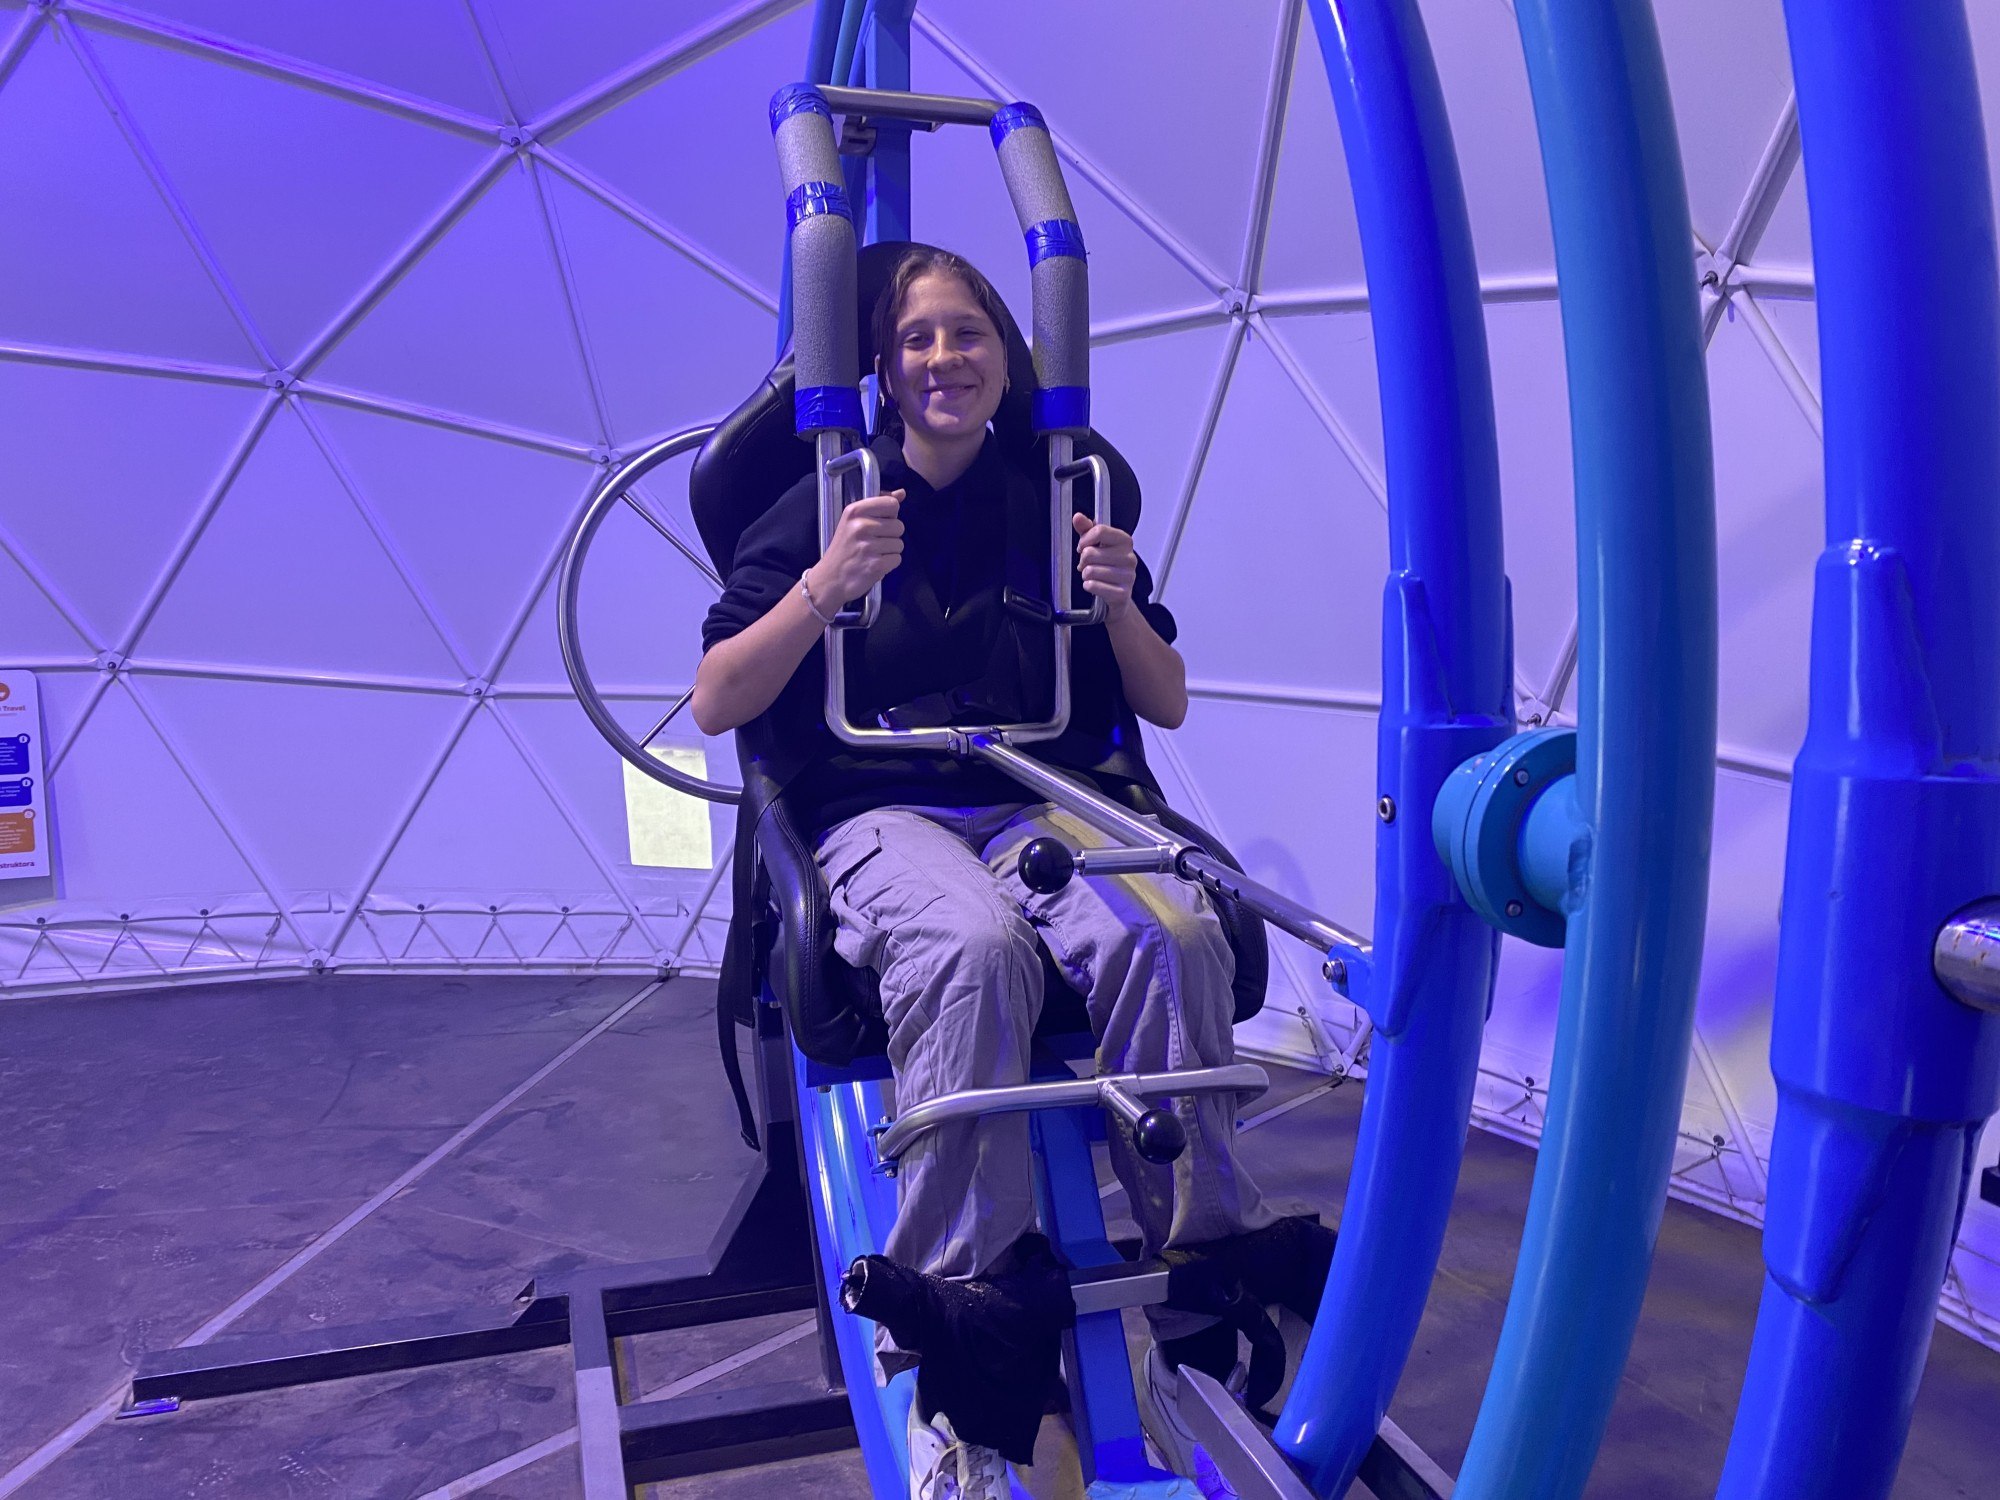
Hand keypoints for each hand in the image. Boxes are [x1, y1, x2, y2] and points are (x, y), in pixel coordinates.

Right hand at [807, 490, 904, 607]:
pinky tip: (874, 564)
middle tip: (873, 543)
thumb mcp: (854, 521)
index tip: (878, 524)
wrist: (829, 579)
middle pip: (899, 525)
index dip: (890, 515)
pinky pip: (897, 559)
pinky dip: (889, 564)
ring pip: (899, 544)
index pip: (892, 504)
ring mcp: (868, 547)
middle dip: (890, 536)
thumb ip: (879, 504)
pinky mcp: (876, 565)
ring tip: (873, 554)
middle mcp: (861, 526)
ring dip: (890, 551)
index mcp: (855, 511)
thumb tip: (901, 493)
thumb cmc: (844, 548)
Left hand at [1072, 510, 1137, 622]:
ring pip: (1090, 570)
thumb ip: (1087, 529)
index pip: (1099, 531)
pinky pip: (1093, 586)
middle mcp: (1130, 557)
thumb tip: (1078, 517)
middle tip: (1088, 565)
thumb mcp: (1097, 545)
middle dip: (1083, 561)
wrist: (1118, 595)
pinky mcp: (1122, 593)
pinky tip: (1095, 585)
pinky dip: (1089, 586)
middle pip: (1090, 552)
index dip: (1085, 539)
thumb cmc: (1108, 567)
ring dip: (1085, 575)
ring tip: (1093, 576)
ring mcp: (1128, 576)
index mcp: (1125, 541)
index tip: (1082, 546)